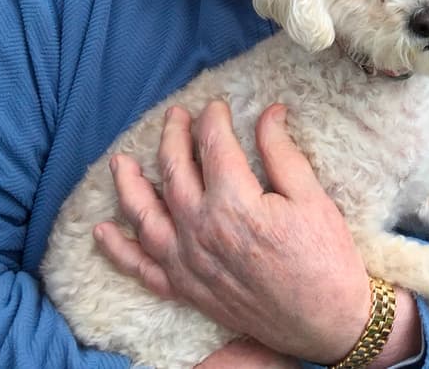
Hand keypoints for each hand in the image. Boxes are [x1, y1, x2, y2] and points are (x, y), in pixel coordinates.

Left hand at [93, 102, 369, 363]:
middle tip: (175, 116)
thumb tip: (270, 112)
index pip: (214, 147)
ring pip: (145, 216)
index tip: (217, 106)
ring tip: (120, 162)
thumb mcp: (311, 197)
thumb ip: (282, 152)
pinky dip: (119, 251)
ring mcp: (189, 263)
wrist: (325, 322)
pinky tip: (103, 233)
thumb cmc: (325, 259)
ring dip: (129, 186)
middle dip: (172, 138)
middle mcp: (201, 231)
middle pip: (175, 172)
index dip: (214, 120)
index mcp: (234, 203)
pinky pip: (142, 269)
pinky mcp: (187, 289)